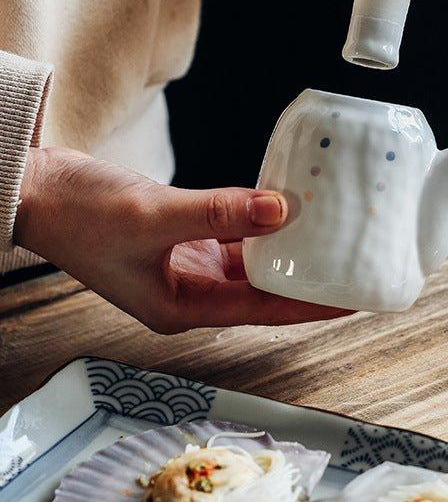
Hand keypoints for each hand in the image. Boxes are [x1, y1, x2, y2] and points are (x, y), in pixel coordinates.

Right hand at [14, 147, 351, 332]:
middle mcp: (190, 293)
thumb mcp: (154, 216)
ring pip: (253, 264)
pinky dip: (262, 227)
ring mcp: (189, 266)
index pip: (263, 310)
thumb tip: (282, 209)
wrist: (39, 191)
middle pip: (265, 292)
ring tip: (333, 241)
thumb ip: (219, 212)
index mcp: (181, 307)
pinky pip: (237, 237)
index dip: (310, 306)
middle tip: (354, 268)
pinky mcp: (186, 240)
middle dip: (308, 283)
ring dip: (289, 253)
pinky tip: (288, 212)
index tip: (351, 299)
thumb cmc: (80, 215)